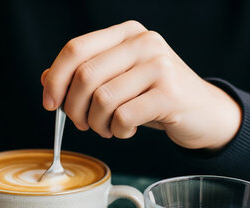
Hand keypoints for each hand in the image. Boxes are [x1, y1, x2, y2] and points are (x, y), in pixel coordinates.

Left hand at [41, 20, 241, 149]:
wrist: (204, 112)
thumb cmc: (154, 96)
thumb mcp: (117, 80)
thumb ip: (84, 75)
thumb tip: (46, 79)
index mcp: (126, 33)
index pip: (76, 48)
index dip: (55, 79)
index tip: (49, 104)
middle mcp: (144, 42)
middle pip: (85, 75)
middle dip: (74, 108)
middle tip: (82, 124)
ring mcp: (160, 65)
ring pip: (102, 99)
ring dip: (97, 124)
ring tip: (107, 128)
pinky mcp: (170, 94)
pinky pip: (123, 117)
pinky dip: (117, 131)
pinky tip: (126, 131)